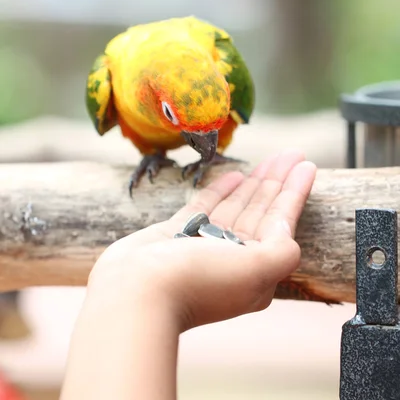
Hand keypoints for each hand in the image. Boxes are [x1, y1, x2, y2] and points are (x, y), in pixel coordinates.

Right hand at [88, 150, 315, 331]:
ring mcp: (205, 245)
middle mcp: (233, 259)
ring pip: (237, 206)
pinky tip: (235, 175)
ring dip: (254, 182)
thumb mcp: (254, 271)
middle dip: (277, 181)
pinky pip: (207, 207)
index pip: (282, 222)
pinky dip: (222, 190)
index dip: (296, 192)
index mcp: (256, 270)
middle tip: (292, 152)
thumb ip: (282, 250)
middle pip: (262, 210)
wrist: (137, 292)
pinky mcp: (179, 236)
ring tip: (271, 158)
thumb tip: (286, 226)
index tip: (307, 165)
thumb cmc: (197, 282)